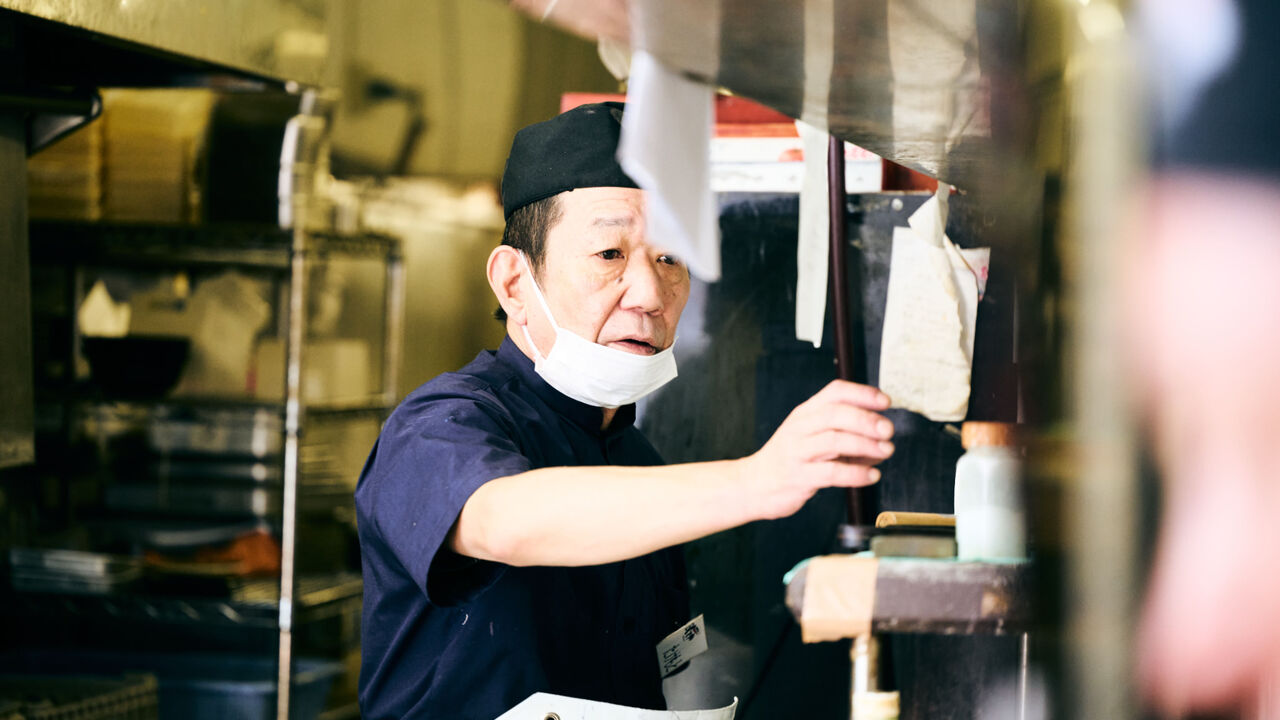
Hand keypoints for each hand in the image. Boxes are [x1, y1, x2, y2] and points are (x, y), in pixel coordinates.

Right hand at [741, 380, 894, 519]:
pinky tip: (871, 476)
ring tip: (885, 451)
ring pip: (834, 441)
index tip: (885, 401)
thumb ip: (845, 435)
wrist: (754, 484)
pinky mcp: (798, 477)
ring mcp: (797, 452)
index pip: (834, 392)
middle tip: (888, 430)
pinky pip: (831, 473)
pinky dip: (856, 473)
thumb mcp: (812, 437)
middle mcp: (800, 427)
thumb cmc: (790, 460)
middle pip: (835, 414)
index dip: (862, 393)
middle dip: (867, 420)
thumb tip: (882, 441)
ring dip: (865, 445)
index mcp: (805, 413)